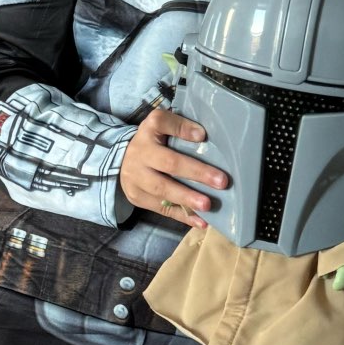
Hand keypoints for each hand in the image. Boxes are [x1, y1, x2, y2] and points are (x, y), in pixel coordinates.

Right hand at [119, 107, 227, 226]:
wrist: (122, 161)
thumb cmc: (153, 142)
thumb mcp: (162, 127)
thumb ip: (179, 126)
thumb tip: (201, 136)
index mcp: (147, 131)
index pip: (161, 122)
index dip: (181, 128)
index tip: (202, 136)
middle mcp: (139, 154)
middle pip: (169, 163)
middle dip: (196, 172)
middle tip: (221, 182)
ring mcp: (136, 178)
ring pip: (162, 189)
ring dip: (187, 198)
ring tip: (207, 205)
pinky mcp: (137, 197)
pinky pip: (161, 208)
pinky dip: (183, 216)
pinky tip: (200, 221)